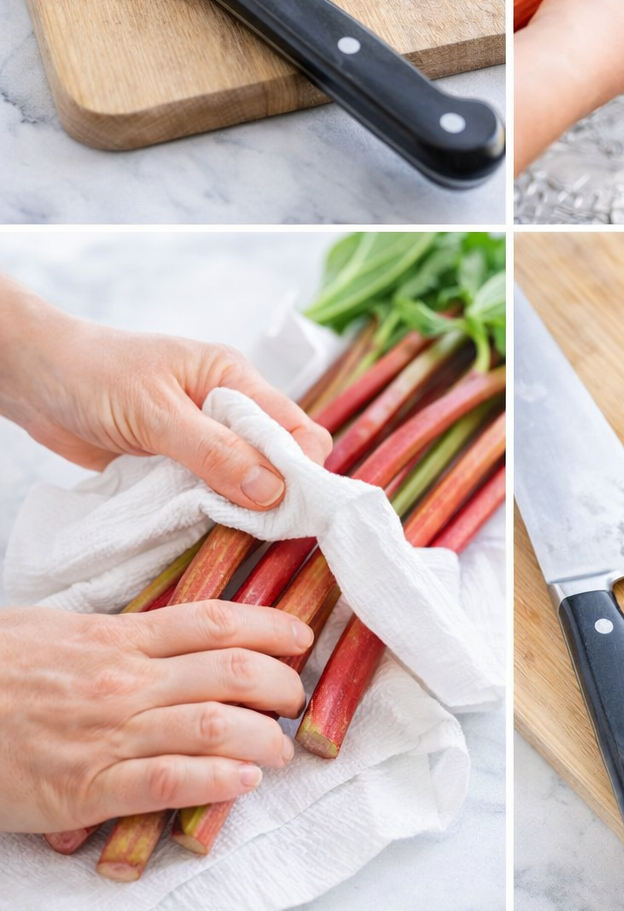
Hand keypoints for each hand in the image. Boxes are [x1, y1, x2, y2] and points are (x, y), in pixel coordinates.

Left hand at [0, 277, 331, 509]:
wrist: (34, 380)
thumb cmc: (93, 375)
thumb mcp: (156, 412)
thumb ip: (214, 451)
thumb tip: (275, 491)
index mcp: (234, 378)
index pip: (295, 427)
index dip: (302, 469)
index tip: (292, 512)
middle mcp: (225, 409)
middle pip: (275, 460)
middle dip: (272, 496)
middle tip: (255, 532)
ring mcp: (200, 440)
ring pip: (241, 484)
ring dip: (234, 511)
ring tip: (223, 536)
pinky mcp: (174, 466)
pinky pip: (205, 497)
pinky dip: (203, 516)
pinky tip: (196, 532)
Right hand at [0, 601, 312, 831]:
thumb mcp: (60, 630)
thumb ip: (118, 633)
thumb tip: (165, 637)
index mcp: (120, 636)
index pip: (216, 621)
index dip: (271, 628)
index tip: (301, 638)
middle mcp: (126, 679)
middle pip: (232, 671)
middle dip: (281, 686)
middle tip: (296, 700)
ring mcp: (110, 733)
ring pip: (213, 726)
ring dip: (263, 739)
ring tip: (281, 749)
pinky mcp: (87, 788)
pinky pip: (168, 782)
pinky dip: (215, 782)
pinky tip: (244, 782)